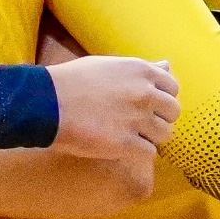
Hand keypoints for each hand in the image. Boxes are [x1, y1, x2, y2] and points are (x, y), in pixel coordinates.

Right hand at [45, 56, 179, 159]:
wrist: (46, 103)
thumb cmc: (71, 80)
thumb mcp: (108, 65)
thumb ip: (141, 69)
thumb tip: (167, 66)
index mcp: (141, 71)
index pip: (172, 87)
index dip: (161, 97)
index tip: (148, 104)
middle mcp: (145, 94)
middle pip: (172, 112)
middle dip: (159, 118)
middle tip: (139, 122)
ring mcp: (138, 119)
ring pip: (165, 134)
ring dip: (150, 137)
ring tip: (129, 136)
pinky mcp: (127, 144)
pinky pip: (149, 153)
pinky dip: (138, 153)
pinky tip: (121, 147)